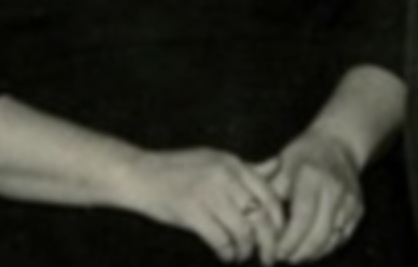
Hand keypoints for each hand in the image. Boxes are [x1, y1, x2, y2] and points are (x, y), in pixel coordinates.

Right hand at [121, 147, 284, 262]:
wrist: (138, 174)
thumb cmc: (177, 170)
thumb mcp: (215, 160)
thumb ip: (246, 168)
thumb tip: (277, 166)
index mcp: (233, 163)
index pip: (270, 195)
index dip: (278, 222)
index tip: (278, 237)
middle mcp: (225, 175)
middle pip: (261, 217)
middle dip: (269, 243)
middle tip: (268, 258)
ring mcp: (208, 192)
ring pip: (243, 232)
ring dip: (245, 251)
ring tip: (241, 257)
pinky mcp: (192, 211)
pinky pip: (221, 240)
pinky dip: (227, 253)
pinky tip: (225, 257)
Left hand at [259, 130, 362, 262]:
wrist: (338, 143)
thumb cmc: (303, 156)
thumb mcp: (281, 164)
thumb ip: (268, 189)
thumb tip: (250, 215)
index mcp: (311, 177)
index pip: (302, 218)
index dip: (288, 240)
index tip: (274, 252)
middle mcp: (334, 190)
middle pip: (318, 234)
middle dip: (298, 253)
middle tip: (281, 259)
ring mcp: (349, 201)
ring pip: (331, 240)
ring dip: (311, 254)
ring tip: (294, 256)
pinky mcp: (358, 210)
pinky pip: (342, 237)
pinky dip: (326, 248)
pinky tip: (311, 249)